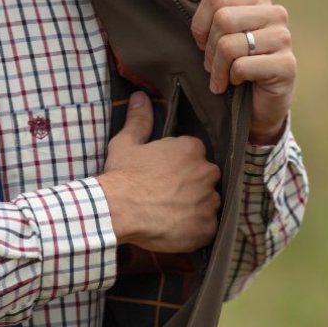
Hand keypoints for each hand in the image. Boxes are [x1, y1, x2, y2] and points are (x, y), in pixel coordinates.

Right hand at [97, 92, 220, 251]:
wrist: (118, 210)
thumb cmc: (123, 175)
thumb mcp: (126, 143)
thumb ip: (140, 120)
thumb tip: (141, 97)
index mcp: (192, 149)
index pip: (193, 154)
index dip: (178, 165)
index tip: (163, 174)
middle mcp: (207, 172)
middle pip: (204, 177)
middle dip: (190, 185)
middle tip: (166, 195)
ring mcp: (209, 201)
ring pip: (208, 203)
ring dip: (195, 207)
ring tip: (170, 214)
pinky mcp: (207, 227)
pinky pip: (207, 227)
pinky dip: (195, 229)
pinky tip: (175, 228)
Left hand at [190, 0, 296, 143]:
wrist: (261, 104)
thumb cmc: (236, 66)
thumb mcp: (221, 37)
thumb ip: (211, 20)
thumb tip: (190, 12)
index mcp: (258, 0)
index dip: (200, 25)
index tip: (202, 43)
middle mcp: (275, 13)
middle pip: (223, 19)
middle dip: (210, 49)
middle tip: (211, 66)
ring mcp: (283, 38)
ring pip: (229, 45)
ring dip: (218, 68)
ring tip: (222, 78)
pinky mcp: (286, 65)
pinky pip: (241, 67)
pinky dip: (232, 79)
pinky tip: (238, 83)